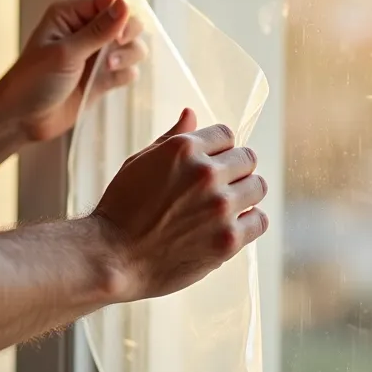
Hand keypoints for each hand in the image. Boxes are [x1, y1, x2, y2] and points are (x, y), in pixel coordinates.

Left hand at [0, 0, 147, 141]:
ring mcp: (95, 55)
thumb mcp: (66, 53)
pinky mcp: (101, 78)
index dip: (121, 14)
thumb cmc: (33, 81)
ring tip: (107, 68)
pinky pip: (127, 70)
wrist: (23, 118)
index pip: (108, 2)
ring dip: (127, 56)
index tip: (121, 33)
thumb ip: (98, 31)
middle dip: (127, 36)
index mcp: (70, 15)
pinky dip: (125, 74)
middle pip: (125, 22)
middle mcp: (85, 31)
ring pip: (130, 46)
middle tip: (115, 50)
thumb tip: (124, 5)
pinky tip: (108, 82)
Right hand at [92, 109, 268, 301]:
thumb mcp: (140, 162)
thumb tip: (191, 113)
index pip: (226, 134)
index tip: (211, 165)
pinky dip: (248, 223)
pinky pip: (259, 220)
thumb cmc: (121, 209)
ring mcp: (220, 206)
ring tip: (224, 208)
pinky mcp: (228, 239)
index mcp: (184, 149)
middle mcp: (206, 173)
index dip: (219, 150)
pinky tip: (230, 227)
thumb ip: (172, 138)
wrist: (112, 257)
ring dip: (244, 195)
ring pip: (258, 187)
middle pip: (247, 158)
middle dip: (234, 170)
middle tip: (216, 189)